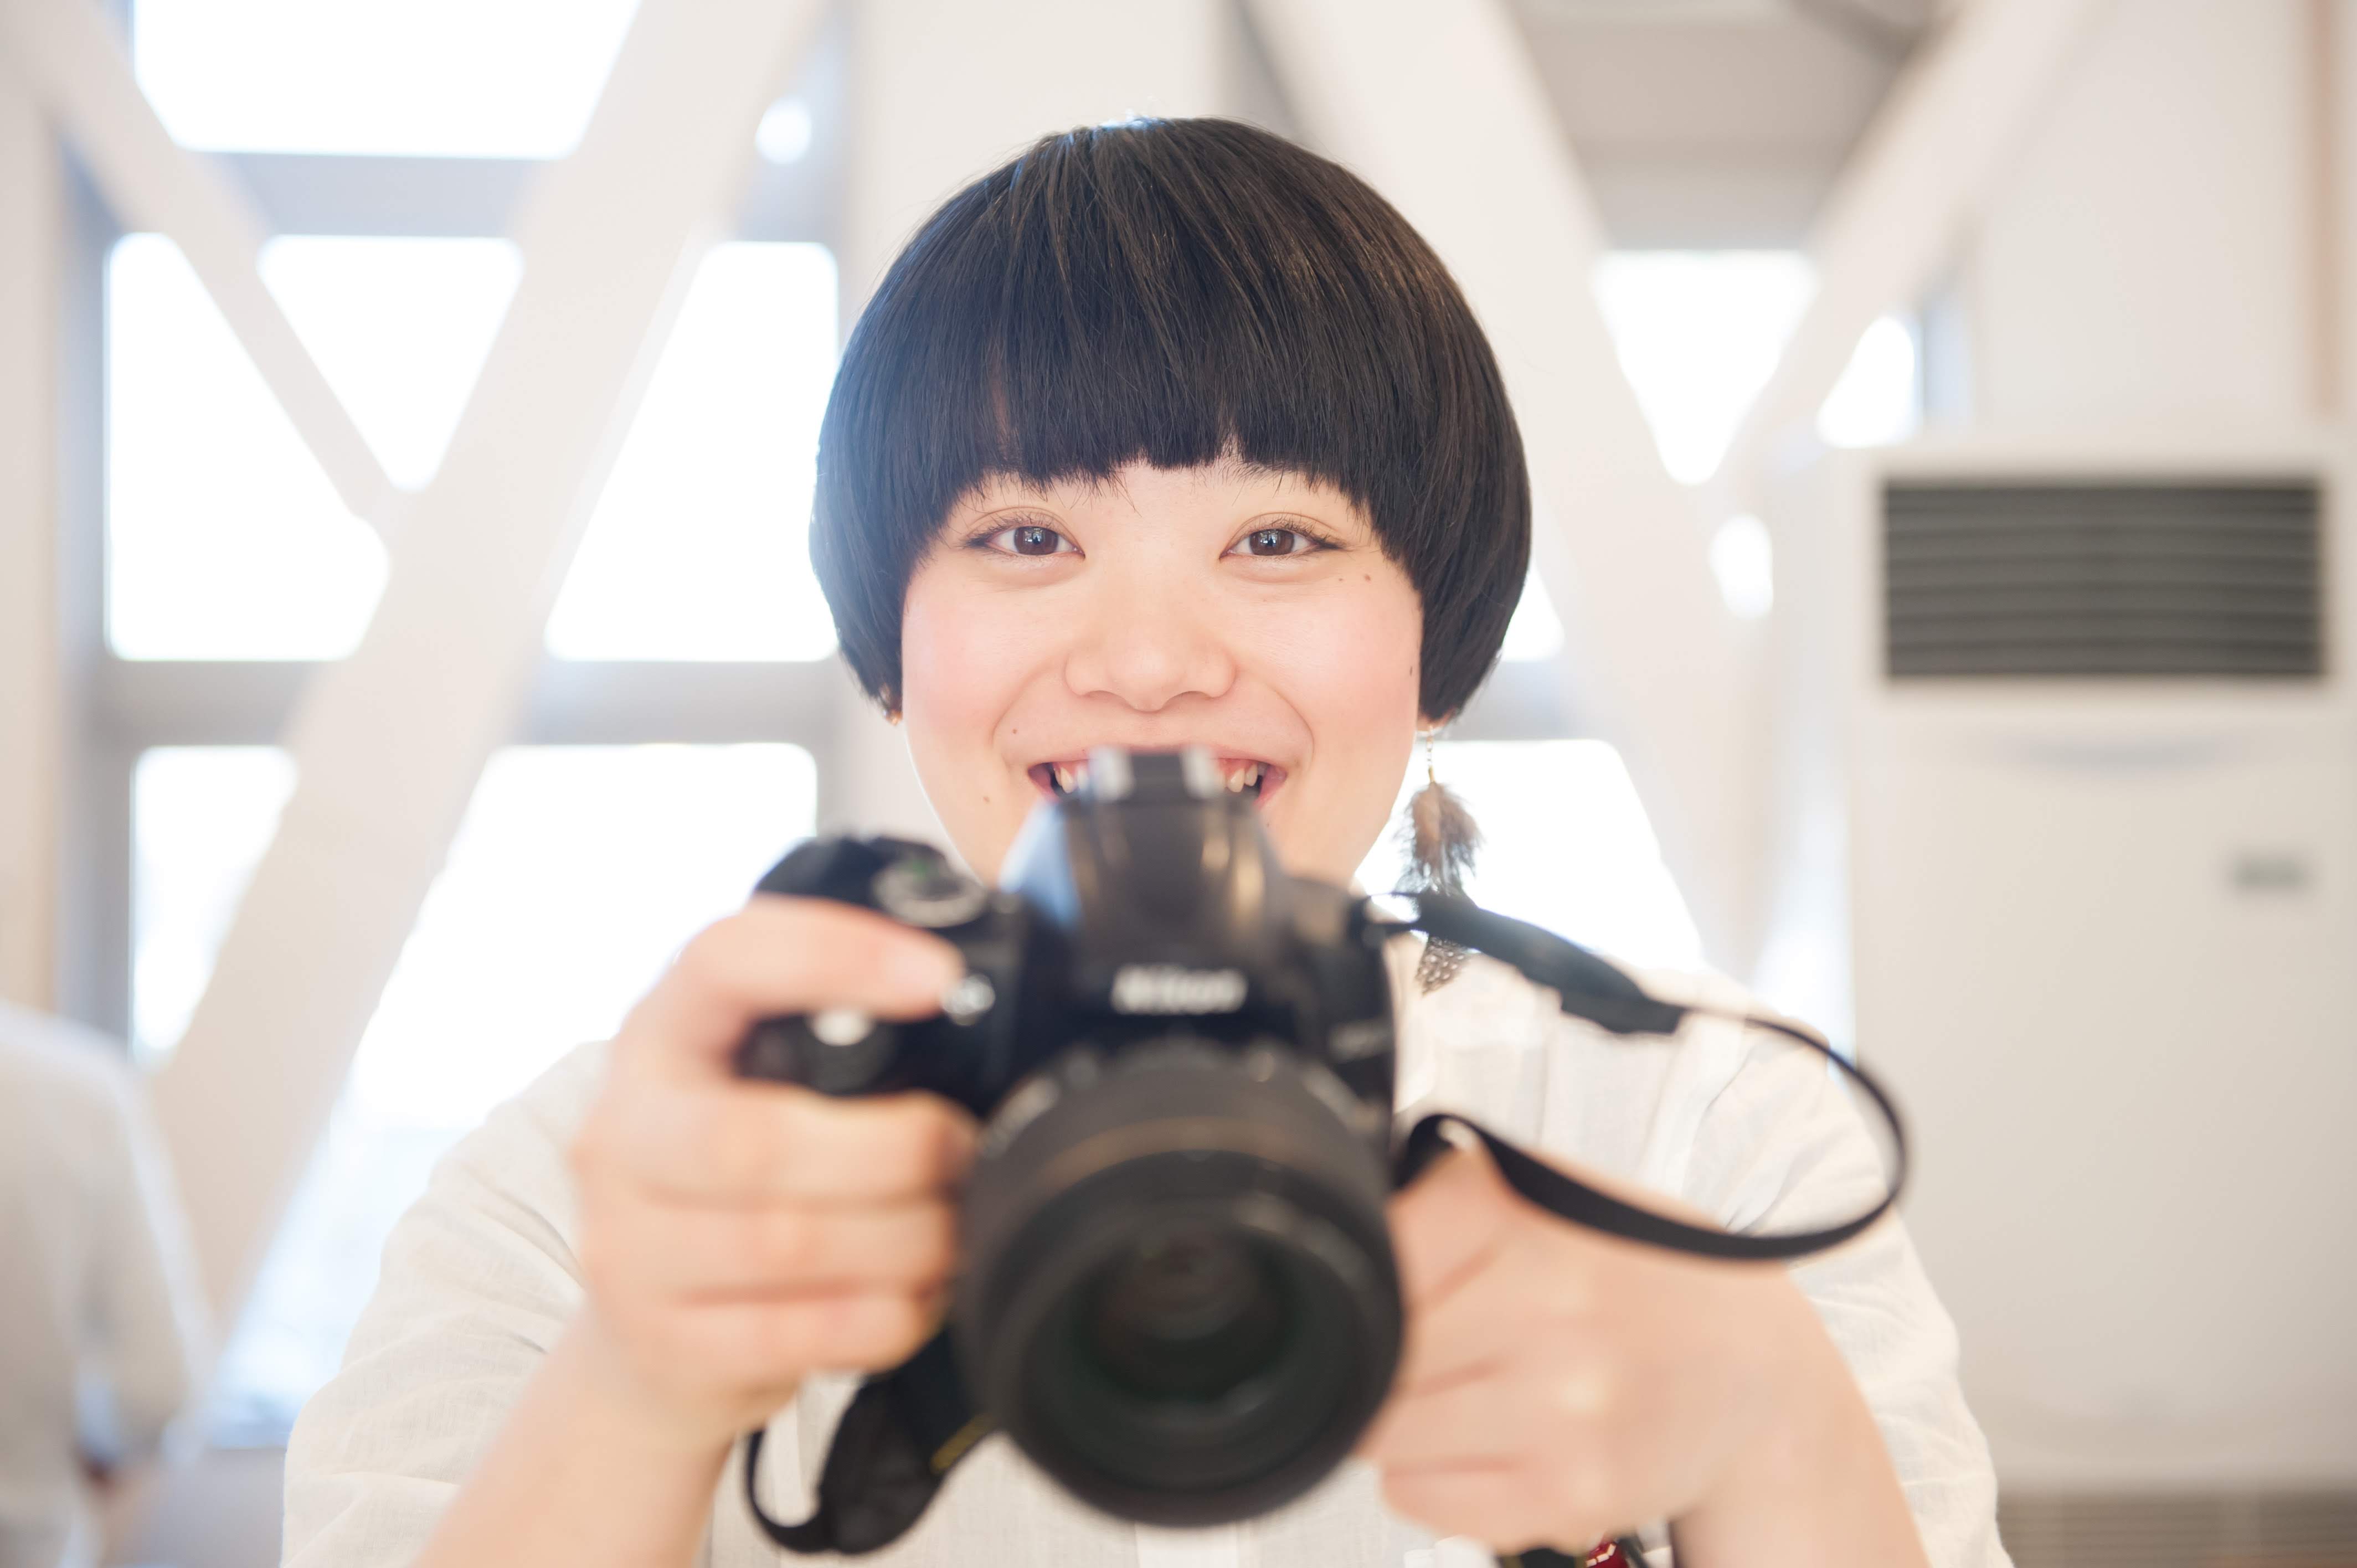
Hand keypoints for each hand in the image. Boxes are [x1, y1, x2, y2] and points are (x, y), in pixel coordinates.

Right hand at [567, 896, 978, 1454]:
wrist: (653, 1334)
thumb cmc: (743, 1181)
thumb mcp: (766, 1082)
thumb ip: (842, 1035)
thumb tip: (983, 977)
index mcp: (662, 1036)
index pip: (724, 961)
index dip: (832, 954)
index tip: (938, 977)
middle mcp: (622, 1133)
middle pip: (757, 1139)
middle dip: (897, 1148)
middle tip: (963, 1150)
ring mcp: (626, 1248)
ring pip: (786, 1243)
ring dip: (907, 1238)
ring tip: (956, 1228)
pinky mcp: (662, 1344)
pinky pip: (797, 1336)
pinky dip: (885, 1315)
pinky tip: (922, 1295)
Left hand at [1357, 1141, 1836, 1554]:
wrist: (1754, 1364)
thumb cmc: (1638, 1273)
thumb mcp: (1540, 1191)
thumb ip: (1434, 1200)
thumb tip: (1334, 1233)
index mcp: (1519, 1213)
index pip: (1367, 1260)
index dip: (1362, 1280)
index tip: (1386, 1286)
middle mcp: (1547, 1307)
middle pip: (1369, 1358)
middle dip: (1379, 1357)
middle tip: (1428, 1344)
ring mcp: (1562, 1410)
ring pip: (1384, 1436)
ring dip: (1402, 1420)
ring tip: (1466, 1387)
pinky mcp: (1570, 1496)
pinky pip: (1421, 1498)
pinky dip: (1431, 1474)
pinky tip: (1489, 1436)